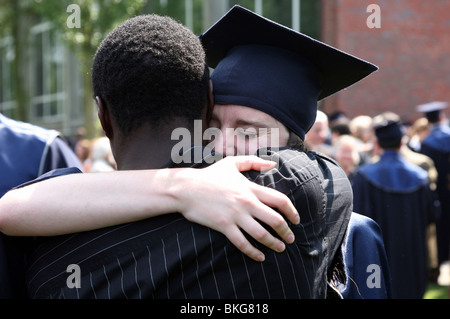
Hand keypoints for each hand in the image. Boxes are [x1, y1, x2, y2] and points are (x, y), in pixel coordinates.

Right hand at [175, 156, 298, 261]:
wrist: (186, 188)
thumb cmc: (209, 175)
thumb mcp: (232, 163)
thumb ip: (253, 161)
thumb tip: (273, 164)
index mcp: (250, 188)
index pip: (280, 200)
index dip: (292, 211)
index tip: (296, 220)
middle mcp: (246, 202)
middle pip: (275, 220)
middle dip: (286, 231)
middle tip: (291, 238)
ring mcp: (235, 215)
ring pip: (261, 234)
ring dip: (274, 243)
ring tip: (280, 248)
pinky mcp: (224, 226)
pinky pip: (242, 243)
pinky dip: (253, 252)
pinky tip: (260, 257)